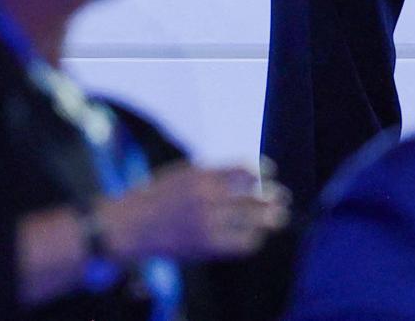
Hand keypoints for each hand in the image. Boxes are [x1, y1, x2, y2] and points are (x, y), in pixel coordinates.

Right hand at [96, 163, 289, 262]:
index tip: (270, 172)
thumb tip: (245, 177)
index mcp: (200, 174)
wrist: (131, 225)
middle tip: (283, 198)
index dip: (261, 170)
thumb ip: (210, 175)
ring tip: (279, 218)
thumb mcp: (181, 174)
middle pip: (252, 196)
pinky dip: (252, 239)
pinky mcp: (207, 245)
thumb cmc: (156, 197)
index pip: (243, 169)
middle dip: (272, 197)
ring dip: (269, 219)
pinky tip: (255, 236)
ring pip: (251, 220)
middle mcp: (207, 196)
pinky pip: (241, 243)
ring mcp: (208, 222)